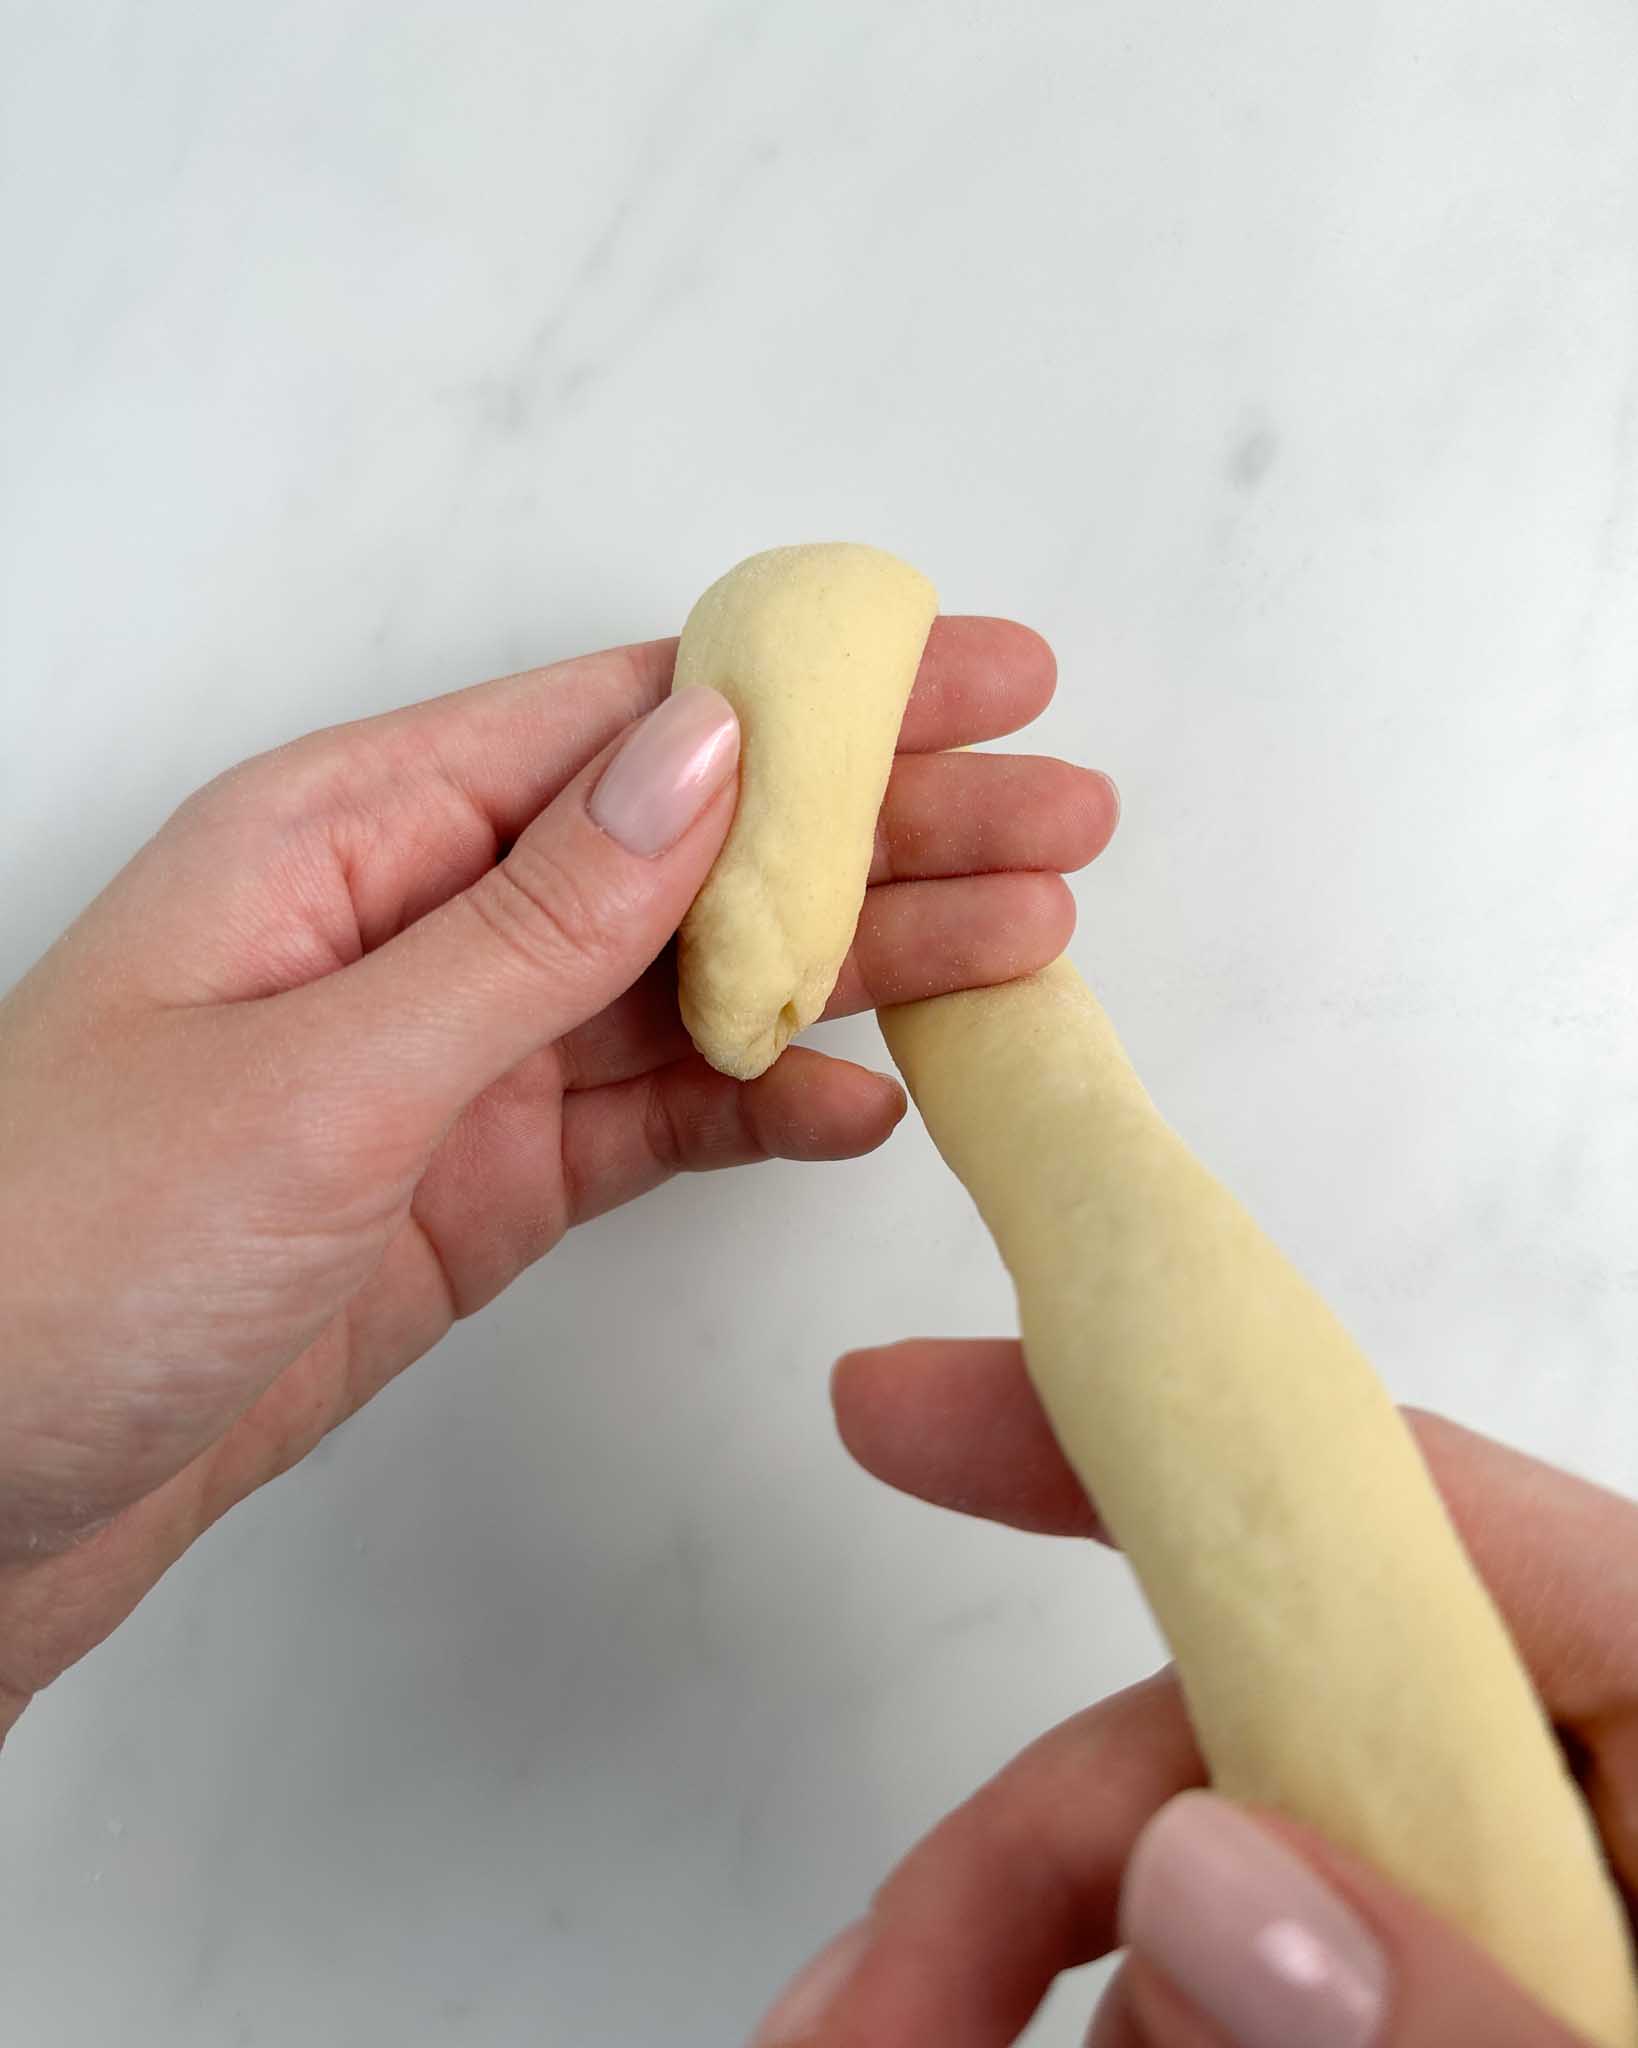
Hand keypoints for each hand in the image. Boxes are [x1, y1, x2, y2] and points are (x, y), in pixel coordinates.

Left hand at [0, 623, 1115, 1739]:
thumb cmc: (69, 1249)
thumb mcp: (318, 1067)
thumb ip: (534, 920)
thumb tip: (714, 747)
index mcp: (357, 832)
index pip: (630, 722)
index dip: (822, 695)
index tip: (982, 676)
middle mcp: (421, 920)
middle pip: (695, 847)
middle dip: (886, 826)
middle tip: (1066, 819)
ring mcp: (459, 1059)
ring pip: (697, 983)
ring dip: (859, 964)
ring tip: (1027, 945)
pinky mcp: (478, 1184)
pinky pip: (655, 1121)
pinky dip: (766, 1108)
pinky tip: (874, 1103)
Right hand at [749, 1338, 1637, 2044]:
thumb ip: (1487, 2031)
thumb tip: (1207, 1874)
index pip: (1398, 1508)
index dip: (1132, 1430)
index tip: (893, 1410)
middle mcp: (1580, 1801)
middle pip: (1249, 1741)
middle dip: (1025, 1866)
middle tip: (855, 2015)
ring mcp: (1511, 1931)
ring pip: (1224, 1898)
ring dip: (1056, 1998)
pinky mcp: (1455, 2011)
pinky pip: (1254, 2006)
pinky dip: (1139, 2044)